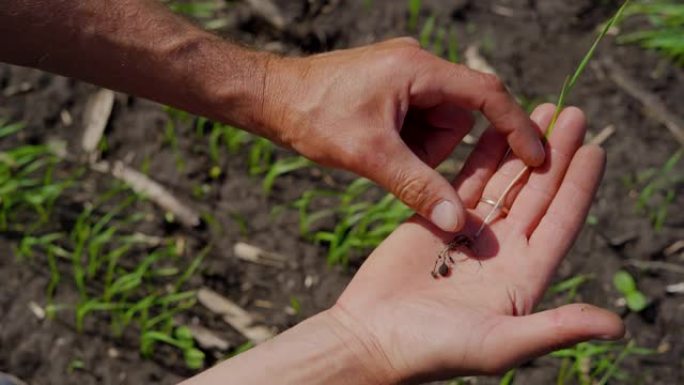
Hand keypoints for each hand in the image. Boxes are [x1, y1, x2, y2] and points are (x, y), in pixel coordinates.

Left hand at [263, 38, 545, 231]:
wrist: (269, 97)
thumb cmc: (313, 116)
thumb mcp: (370, 155)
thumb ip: (417, 187)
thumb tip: (456, 221)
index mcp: (418, 69)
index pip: (487, 95)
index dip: (516, 127)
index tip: (536, 158)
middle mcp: (416, 64)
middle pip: (459, 115)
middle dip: (437, 149)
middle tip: (400, 164)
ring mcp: (402, 74)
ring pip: (438, 122)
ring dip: (420, 148)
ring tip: (380, 154)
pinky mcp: (390, 87)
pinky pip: (418, 119)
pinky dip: (406, 141)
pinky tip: (376, 147)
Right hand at [326, 104, 623, 382]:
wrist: (373, 338)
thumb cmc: (434, 350)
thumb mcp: (501, 344)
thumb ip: (556, 329)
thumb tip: (617, 326)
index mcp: (522, 276)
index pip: (560, 222)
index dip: (579, 187)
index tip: (594, 150)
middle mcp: (501, 250)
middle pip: (536, 193)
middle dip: (555, 154)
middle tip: (571, 114)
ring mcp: (468, 232)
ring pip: (503, 181)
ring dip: (520, 147)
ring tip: (541, 112)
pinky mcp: (435, 217)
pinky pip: (465, 180)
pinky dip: (481, 155)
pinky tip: (493, 129)